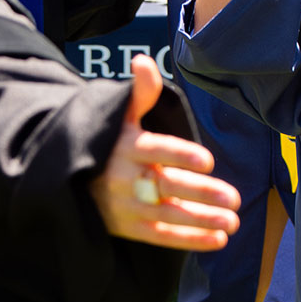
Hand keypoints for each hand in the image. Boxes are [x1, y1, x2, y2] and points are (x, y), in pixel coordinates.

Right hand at [89, 56, 240, 250]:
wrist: (67, 176)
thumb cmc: (108, 140)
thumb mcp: (119, 114)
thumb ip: (140, 92)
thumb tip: (144, 61)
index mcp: (126, 146)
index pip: (156, 150)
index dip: (181, 155)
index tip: (208, 161)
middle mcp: (124, 177)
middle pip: (167, 186)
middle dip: (201, 193)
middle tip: (233, 198)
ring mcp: (124, 205)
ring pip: (166, 214)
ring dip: (201, 221)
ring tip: (232, 222)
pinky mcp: (127, 227)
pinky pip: (159, 237)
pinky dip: (188, 240)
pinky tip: (218, 239)